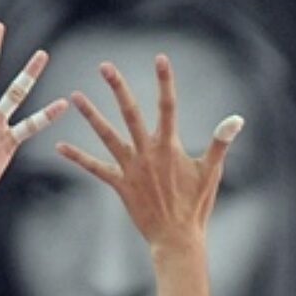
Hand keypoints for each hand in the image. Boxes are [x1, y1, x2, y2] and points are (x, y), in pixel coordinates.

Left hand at [57, 55, 243, 250]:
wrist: (176, 237)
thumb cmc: (196, 205)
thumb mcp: (211, 171)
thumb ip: (220, 142)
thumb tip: (236, 119)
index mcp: (169, 146)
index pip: (168, 106)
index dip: (165, 81)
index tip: (160, 59)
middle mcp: (147, 153)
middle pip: (131, 113)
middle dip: (118, 88)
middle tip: (105, 66)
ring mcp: (131, 168)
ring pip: (107, 136)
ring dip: (91, 116)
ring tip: (74, 96)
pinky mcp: (120, 185)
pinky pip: (95, 168)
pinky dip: (78, 157)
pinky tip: (59, 147)